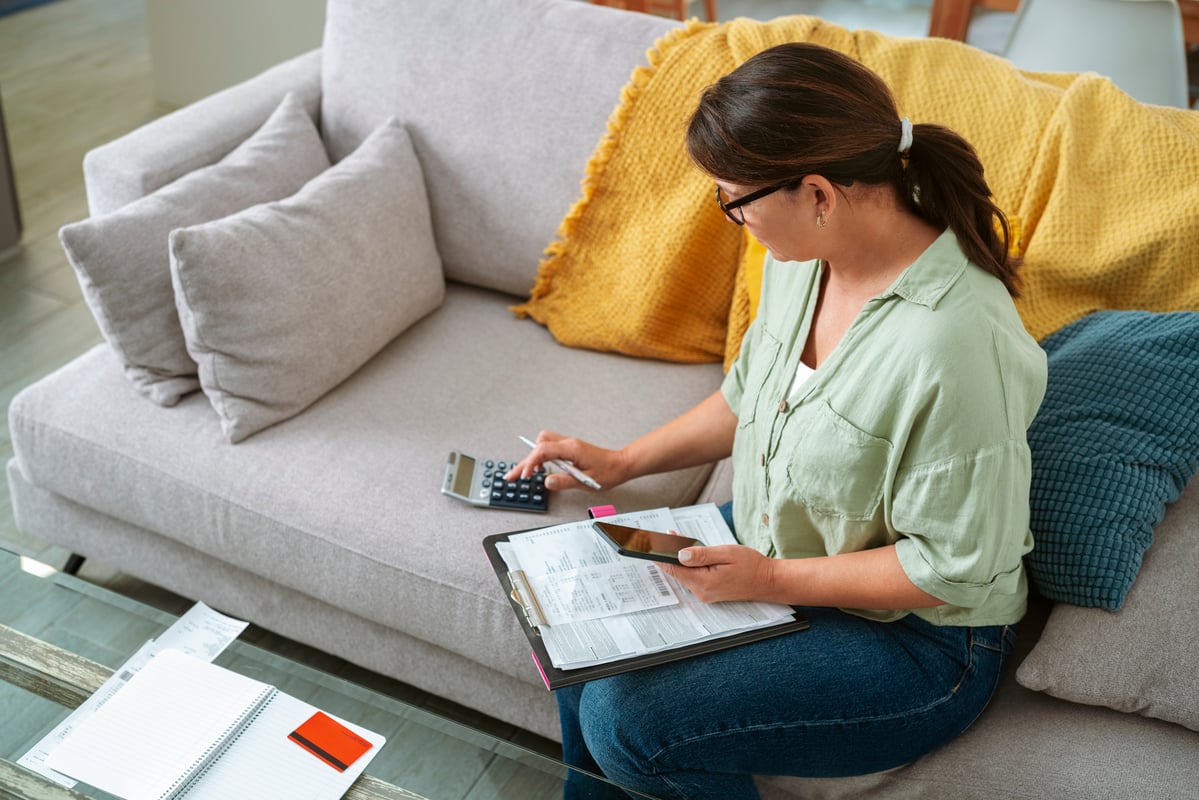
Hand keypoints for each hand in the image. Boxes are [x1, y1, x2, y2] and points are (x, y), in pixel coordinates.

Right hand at [506, 431, 628, 491]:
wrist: (620, 464)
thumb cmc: (608, 471)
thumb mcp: (586, 481)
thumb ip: (565, 481)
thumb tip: (547, 482)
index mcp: (571, 448)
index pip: (543, 450)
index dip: (530, 462)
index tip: (525, 475)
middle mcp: (568, 443)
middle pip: (538, 446)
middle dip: (525, 461)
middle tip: (514, 475)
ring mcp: (568, 445)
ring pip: (542, 444)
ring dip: (532, 457)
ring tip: (525, 473)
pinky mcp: (569, 449)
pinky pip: (550, 448)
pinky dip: (541, 457)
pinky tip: (539, 468)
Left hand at [659, 543, 775, 603]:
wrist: (767, 581)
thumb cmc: (751, 565)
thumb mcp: (726, 553)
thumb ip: (702, 554)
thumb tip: (680, 554)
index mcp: (704, 582)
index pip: (674, 568)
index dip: (660, 555)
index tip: (648, 545)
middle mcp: (701, 592)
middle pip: (677, 571)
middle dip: (669, 553)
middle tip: (663, 536)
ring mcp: (704, 594)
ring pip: (684, 574)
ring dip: (678, 559)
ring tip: (673, 540)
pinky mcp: (708, 592)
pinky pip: (692, 577)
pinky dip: (688, 565)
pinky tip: (687, 553)